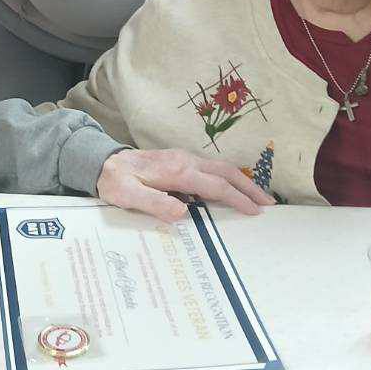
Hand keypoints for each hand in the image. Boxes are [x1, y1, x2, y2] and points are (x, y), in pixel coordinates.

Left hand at [95, 148, 275, 222]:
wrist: (102, 161)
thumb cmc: (114, 181)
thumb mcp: (128, 195)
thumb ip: (154, 202)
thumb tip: (183, 211)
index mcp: (177, 171)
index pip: (215, 184)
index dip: (237, 197)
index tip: (255, 211)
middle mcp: (184, 160)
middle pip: (225, 171)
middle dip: (249, 186)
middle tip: (268, 203)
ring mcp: (182, 158)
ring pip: (219, 167)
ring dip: (240, 180)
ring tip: (257, 197)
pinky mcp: (179, 160)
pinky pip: (210, 168)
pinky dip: (227, 177)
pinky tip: (231, 189)